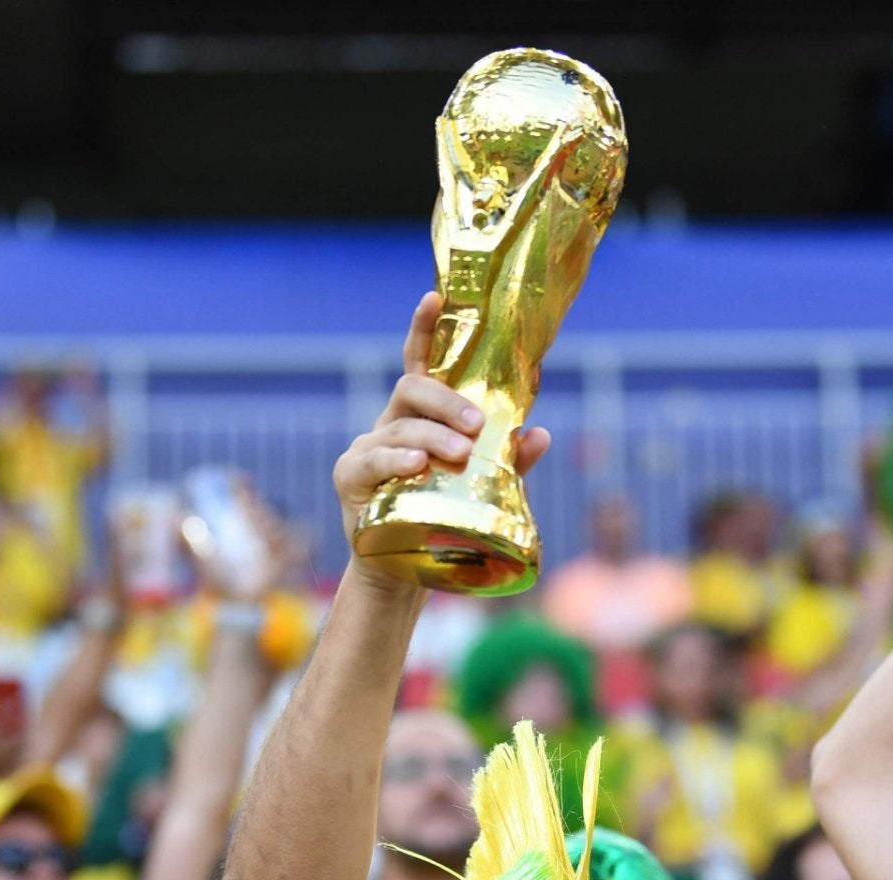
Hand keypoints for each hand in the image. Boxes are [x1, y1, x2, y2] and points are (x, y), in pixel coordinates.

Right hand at [331, 292, 550, 547]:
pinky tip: (417, 465)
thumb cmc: (442, 519)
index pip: (421, 363)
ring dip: (433, 436)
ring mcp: (368, 448)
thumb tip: (542, 434)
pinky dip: (397, 460)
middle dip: (446, 400)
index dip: (425, 328)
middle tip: (477, 424)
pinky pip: (372, 461)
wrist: (403, 571)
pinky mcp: (351, 477)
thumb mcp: (480, 487)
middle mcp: (391, 424)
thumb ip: (508, 460)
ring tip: (459, 453)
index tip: (436, 296)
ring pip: (400, 428)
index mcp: (421, 417)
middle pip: (412, 389)